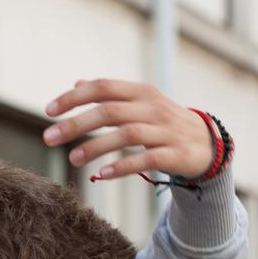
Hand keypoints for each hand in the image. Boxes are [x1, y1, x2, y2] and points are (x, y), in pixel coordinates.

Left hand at [43, 79, 212, 180]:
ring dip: (96, 147)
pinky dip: (122, 167)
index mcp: (141, 93)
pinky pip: (146, 160)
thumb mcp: (140, 104)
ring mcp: (165, 131)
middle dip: (76, 124)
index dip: (74, 97)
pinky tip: (101, 175)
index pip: (103, 87)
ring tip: (72, 158)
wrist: (209, 145)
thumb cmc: (164, 124)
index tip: (49, 111)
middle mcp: (152, 108)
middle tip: (48, 138)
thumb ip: (110, 95)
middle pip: (110, 111)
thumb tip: (77, 83)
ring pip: (126, 135)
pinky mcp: (174, 155)